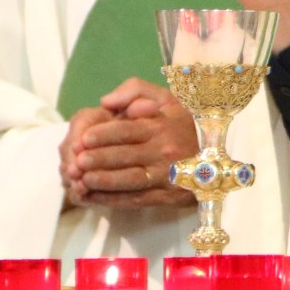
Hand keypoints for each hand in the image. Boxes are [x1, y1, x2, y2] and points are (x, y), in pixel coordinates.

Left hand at [68, 78, 197, 208]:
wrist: (213, 156)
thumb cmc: (181, 124)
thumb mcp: (165, 99)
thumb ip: (135, 90)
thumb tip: (106, 101)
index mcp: (162, 125)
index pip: (128, 130)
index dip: (103, 135)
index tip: (83, 139)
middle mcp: (164, 150)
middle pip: (125, 156)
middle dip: (97, 159)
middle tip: (76, 162)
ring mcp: (166, 175)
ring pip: (130, 179)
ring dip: (104, 181)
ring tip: (82, 180)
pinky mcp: (166, 195)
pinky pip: (136, 198)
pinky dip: (112, 199)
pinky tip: (94, 195)